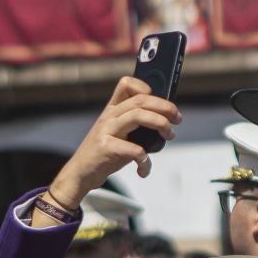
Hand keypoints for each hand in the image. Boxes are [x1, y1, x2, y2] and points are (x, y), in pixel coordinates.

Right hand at [47, 77, 179, 206]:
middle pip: (141, 100)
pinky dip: (145, 161)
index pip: (127, 84)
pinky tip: (144, 169)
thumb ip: (135, 125)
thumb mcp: (118, 133)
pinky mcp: (105, 148)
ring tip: (169, 136)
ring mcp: (106, 130)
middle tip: (177, 119)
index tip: (163, 104)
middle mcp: (109, 116)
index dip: (148, 88)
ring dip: (160, 124)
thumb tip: (166, 122)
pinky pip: (134, 149)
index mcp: (112, 109)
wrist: (80, 173)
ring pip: (138, 115)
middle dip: (165, 107)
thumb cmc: (105, 154)